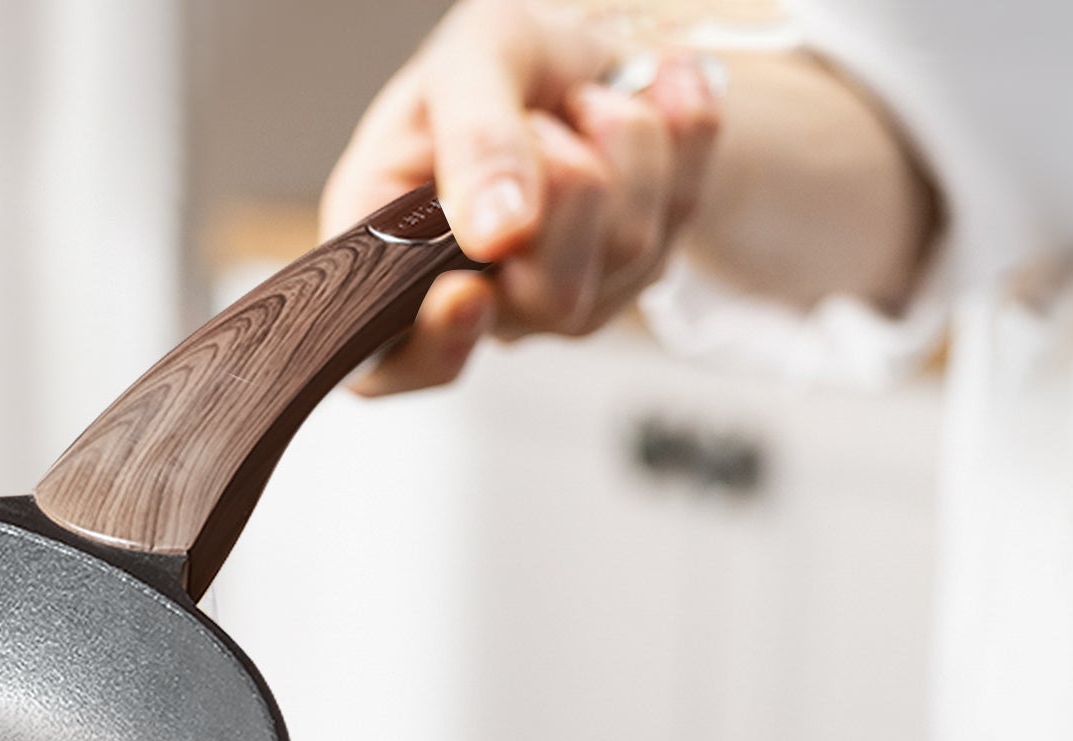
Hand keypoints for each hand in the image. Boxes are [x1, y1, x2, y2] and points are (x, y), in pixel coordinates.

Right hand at [320, 0, 719, 394]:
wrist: (581, 46)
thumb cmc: (501, 61)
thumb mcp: (469, 59)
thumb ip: (472, 142)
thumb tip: (495, 233)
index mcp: (387, 249)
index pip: (389, 361)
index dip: (432, 344)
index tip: (467, 292)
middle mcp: (471, 292)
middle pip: (548, 297)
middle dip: (566, 178)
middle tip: (541, 120)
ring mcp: (559, 295)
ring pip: (629, 247)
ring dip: (623, 141)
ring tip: (585, 101)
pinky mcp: (635, 273)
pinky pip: (685, 210)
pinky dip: (680, 133)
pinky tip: (646, 97)